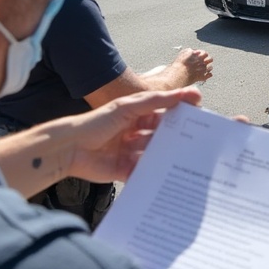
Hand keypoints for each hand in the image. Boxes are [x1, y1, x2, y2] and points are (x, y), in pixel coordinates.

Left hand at [67, 88, 201, 182]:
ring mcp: (131, 152)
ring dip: (166, 155)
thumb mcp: (127, 107)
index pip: (163, 112)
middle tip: (196, 138)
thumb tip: (183, 94)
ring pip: (155, 153)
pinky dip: (154, 172)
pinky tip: (167, 174)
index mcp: (136, 115)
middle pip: (161, 134)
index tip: (199, 109)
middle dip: (176, 136)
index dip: (180, 111)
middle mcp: (135, 133)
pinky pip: (144, 171)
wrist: (69, 149)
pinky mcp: (125, 170)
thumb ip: (155, 101)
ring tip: (184, 157)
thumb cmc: (95, 123)